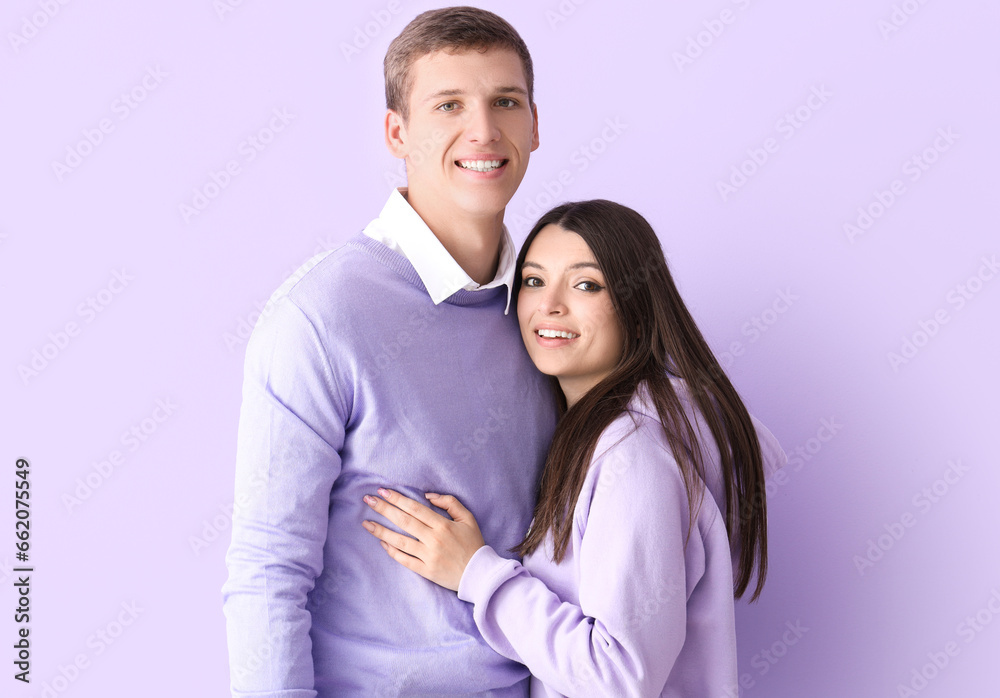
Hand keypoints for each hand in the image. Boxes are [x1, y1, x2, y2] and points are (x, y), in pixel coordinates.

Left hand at [362, 488, 484, 591]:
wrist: (479, 574)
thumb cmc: (473, 543)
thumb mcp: (468, 518)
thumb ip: (450, 503)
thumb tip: (428, 496)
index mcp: (442, 524)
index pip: (414, 508)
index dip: (397, 498)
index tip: (382, 491)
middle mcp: (433, 539)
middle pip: (403, 521)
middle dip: (384, 509)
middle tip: (368, 499)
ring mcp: (428, 556)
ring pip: (399, 541)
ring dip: (381, 531)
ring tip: (366, 523)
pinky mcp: (425, 571)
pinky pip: (404, 560)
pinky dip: (392, 552)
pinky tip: (382, 543)